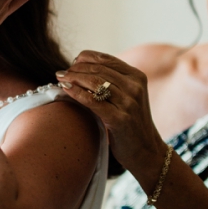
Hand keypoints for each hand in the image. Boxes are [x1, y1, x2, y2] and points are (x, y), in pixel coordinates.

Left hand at [56, 51, 163, 180]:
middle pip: (98, 69)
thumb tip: (82, 67)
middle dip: (76, 68)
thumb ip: (114, 82)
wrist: (146, 151)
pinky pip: (93, 101)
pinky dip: (76, 92)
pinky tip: (65, 89)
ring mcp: (129, 103)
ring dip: (73, 78)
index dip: (85, 58)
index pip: (106, 59)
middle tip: (61, 73)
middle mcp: (135, 87)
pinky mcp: (120, 119)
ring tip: (60, 79)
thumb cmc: (131, 123)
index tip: (72, 63)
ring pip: (95, 82)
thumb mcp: (128, 97)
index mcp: (137, 77)